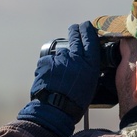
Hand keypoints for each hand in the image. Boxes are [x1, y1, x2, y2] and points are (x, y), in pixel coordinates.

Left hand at [17, 21, 102, 136]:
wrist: (54, 110)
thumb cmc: (75, 103)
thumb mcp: (90, 85)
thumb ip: (88, 69)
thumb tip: (84, 62)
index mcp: (90, 63)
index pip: (90, 38)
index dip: (87, 29)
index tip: (85, 25)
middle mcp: (76, 57)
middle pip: (75, 35)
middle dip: (74, 31)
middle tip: (74, 30)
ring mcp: (60, 58)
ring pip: (60, 51)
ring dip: (61, 56)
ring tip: (59, 71)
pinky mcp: (46, 61)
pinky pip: (48, 60)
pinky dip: (48, 66)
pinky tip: (50, 78)